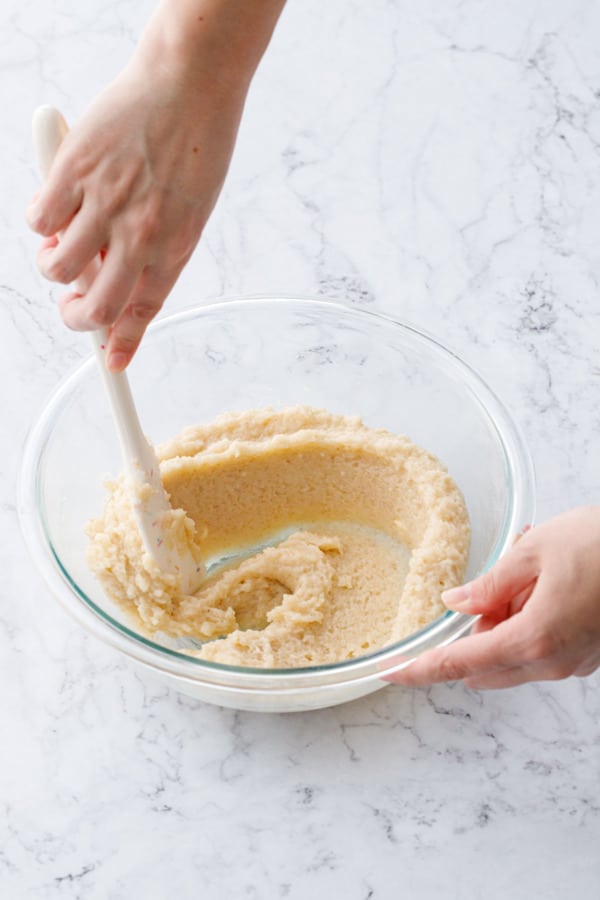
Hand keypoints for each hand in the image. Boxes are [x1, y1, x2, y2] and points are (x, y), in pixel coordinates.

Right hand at [26, 24, 247, 370]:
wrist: (190, 83)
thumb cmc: (197, 146)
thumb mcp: (190, 211)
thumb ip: (155, 249)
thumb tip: (114, 276)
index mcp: (173, 249)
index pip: (142, 313)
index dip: (123, 344)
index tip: (113, 362)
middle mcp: (139, 235)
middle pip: (94, 308)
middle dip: (76, 319)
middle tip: (73, 306)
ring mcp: (103, 204)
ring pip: (56, 268)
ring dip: (54, 264)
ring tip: (65, 241)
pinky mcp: (73, 172)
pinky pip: (37, 219)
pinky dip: (41, 220)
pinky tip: (59, 200)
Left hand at [388, 506, 599, 688]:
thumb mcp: (534, 552)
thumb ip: (490, 584)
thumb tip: (456, 602)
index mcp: (532, 640)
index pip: (459, 663)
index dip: (421, 669)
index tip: (391, 672)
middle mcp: (553, 662)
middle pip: (486, 664)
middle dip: (471, 633)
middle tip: (482, 588)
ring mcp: (575, 662)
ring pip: (515, 655)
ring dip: (504, 622)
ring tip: (525, 569)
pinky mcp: (590, 654)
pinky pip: (543, 646)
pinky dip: (530, 621)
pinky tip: (545, 579)